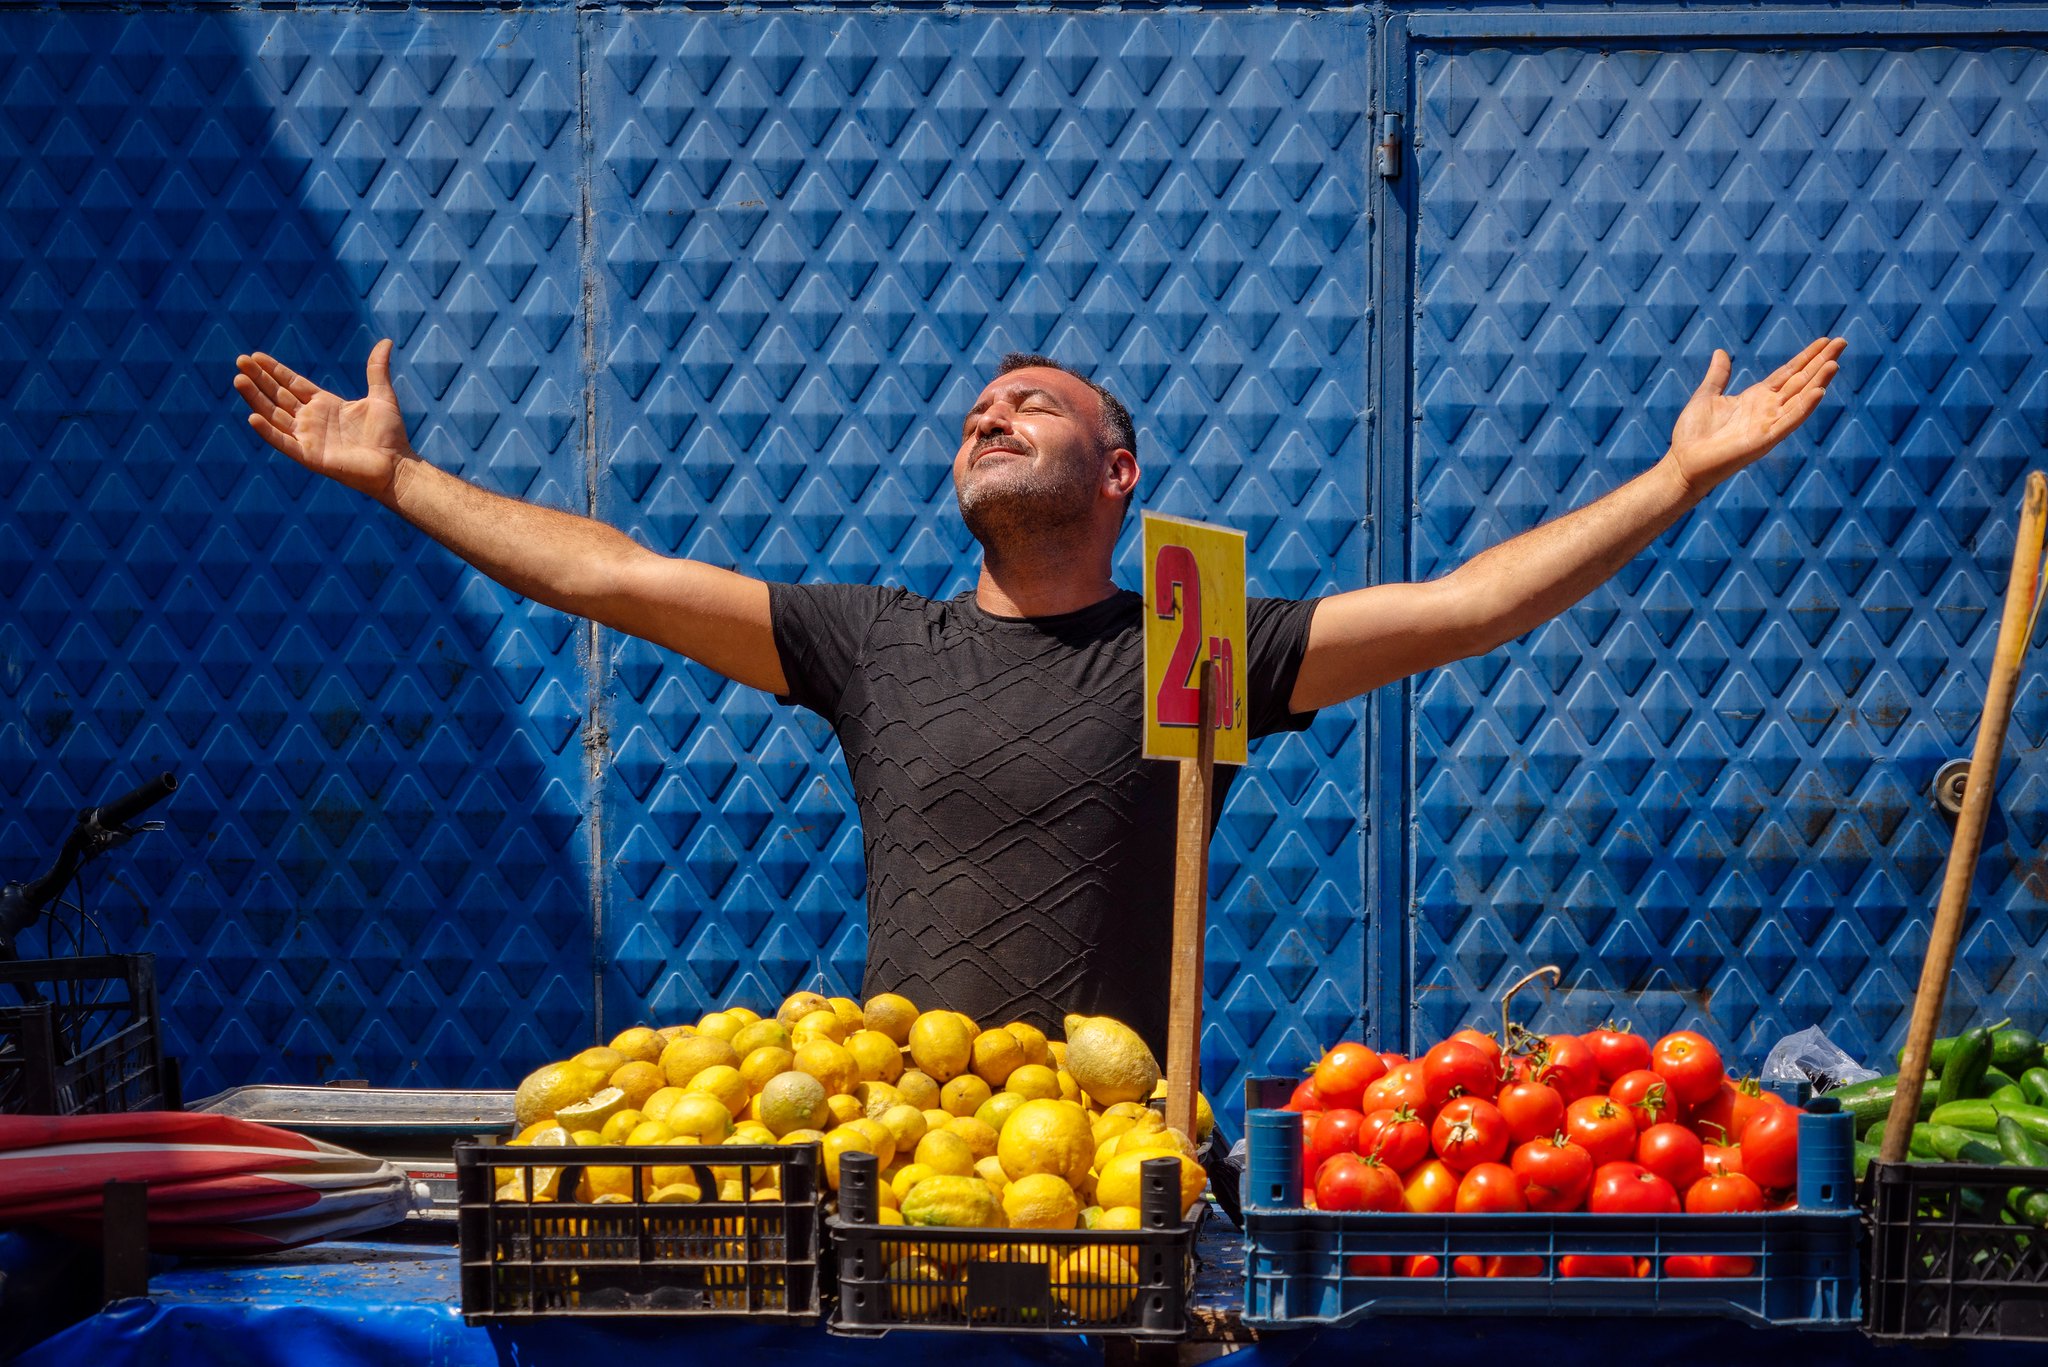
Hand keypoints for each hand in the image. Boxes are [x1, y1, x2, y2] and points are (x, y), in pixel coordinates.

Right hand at [233, 340, 412, 500]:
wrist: (396, 465)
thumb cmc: (390, 435)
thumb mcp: (381, 396)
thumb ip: (377, 369)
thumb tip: (386, 342)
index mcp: (325, 405)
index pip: (292, 384)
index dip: (274, 371)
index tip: (255, 356)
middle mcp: (311, 420)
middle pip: (278, 396)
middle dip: (259, 379)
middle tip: (240, 361)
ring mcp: (308, 438)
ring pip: (274, 415)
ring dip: (256, 399)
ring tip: (239, 380)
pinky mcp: (309, 456)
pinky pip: (283, 442)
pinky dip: (268, 431)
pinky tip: (252, 417)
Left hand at [1666, 337, 1845, 495]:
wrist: (1683, 463)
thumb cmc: (1693, 434)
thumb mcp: (1707, 396)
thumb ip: (1718, 375)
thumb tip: (1720, 352)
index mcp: (1756, 398)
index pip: (1788, 373)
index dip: (1807, 357)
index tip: (1825, 340)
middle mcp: (1768, 410)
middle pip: (1801, 381)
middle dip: (1821, 362)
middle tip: (1842, 342)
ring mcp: (1768, 424)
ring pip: (1800, 399)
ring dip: (1818, 381)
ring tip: (1835, 364)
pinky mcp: (1764, 440)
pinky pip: (1789, 421)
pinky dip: (1805, 407)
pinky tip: (1819, 391)